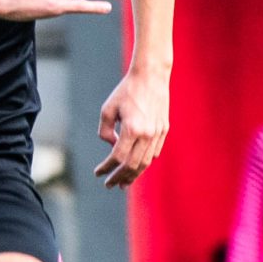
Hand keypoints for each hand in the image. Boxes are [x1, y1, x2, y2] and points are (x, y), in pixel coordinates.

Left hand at [94, 67, 170, 187]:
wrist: (151, 76)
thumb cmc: (126, 91)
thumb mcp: (107, 109)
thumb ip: (105, 132)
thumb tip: (111, 146)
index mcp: (132, 129)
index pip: (117, 157)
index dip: (106, 168)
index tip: (98, 173)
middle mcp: (147, 134)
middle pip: (132, 165)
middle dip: (119, 178)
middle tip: (109, 185)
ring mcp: (158, 133)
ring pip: (145, 162)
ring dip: (133, 175)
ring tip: (123, 183)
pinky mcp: (164, 130)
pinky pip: (154, 153)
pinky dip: (144, 163)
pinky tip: (136, 167)